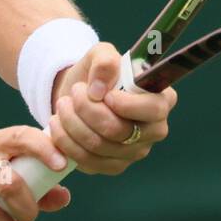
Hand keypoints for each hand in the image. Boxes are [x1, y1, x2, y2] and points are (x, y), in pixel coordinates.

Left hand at [49, 42, 176, 174]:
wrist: (78, 95)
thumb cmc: (97, 74)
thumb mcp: (100, 54)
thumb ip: (104, 61)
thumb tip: (98, 88)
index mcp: (162, 100)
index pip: (154, 109)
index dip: (127, 105)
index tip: (105, 95)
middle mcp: (154, 130)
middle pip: (120, 130)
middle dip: (88, 110)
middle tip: (74, 92)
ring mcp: (134, 152)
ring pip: (99, 146)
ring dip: (72, 123)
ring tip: (62, 104)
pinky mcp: (113, 166)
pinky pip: (87, 161)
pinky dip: (66, 142)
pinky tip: (58, 124)